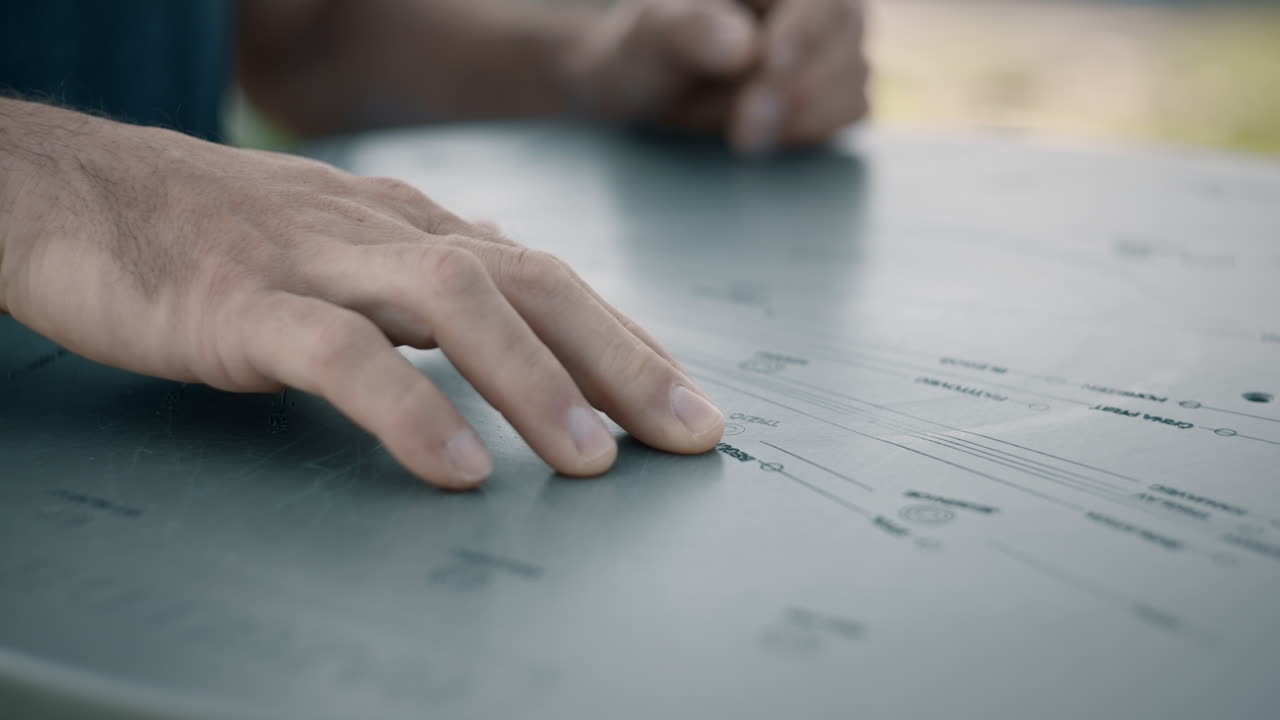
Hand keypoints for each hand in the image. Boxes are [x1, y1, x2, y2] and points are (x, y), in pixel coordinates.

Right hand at [0, 100, 724, 488]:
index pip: (546, 276)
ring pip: (452, 302)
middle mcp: (383, 232)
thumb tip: (515, 340)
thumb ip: (423, 290)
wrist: (74, 192)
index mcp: (413, 226)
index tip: (687, 402)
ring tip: (593, 461)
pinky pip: (339, 354)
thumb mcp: (343, 255)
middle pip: (531, 281)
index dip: (625, 339)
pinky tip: (457, 468)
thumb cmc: (217, 236)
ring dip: (534, 382)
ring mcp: (314, 261)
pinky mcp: (238, 304)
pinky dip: (407, 408)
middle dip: (622, 359)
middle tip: (691, 437)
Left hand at [567, 0, 868, 154]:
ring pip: (854, 77)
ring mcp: (830, 48)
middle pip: (846, 31)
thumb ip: (688, 32)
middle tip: (747, 127)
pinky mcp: (834, 94)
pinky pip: (850, 112)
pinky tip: (771, 139)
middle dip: (799, 85)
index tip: (771, 62)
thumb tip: (742, 47)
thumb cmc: (650, 51)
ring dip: (806, 115)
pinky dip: (815, 131)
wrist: (650, 91)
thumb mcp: (650, 37)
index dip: (805, 29)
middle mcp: (812, 3)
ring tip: (745, 137)